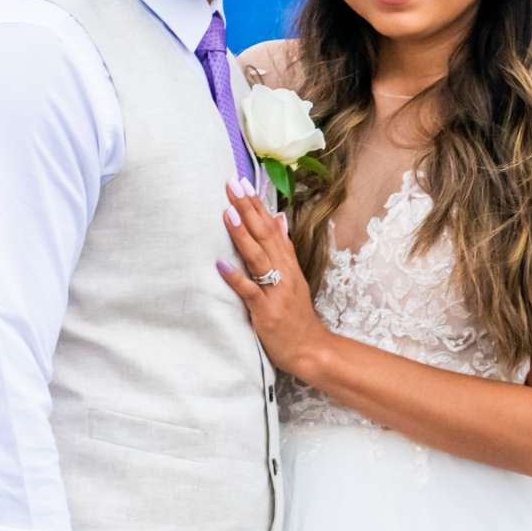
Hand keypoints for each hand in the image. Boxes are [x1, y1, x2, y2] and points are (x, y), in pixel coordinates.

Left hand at [217, 179, 331, 377]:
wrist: (310, 348)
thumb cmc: (296, 314)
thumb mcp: (293, 276)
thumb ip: (283, 248)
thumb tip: (279, 218)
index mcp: (288, 263)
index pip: (271, 227)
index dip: (257, 205)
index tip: (244, 182)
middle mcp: (283, 272)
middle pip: (264, 235)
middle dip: (247, 209)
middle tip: (232, 185)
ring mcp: (276, 291)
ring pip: (258, 258)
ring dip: (242, 235)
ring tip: (228, 214)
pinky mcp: (266, 311)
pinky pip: (250, 291)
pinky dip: (235, 278)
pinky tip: (220, 265)